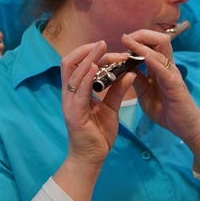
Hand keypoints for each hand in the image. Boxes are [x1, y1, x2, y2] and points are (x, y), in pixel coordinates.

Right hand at [61, 42, 132, 166]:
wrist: (92, 158)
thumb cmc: (98, 134)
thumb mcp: (111, 108)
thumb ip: (117, 91)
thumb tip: (129, 73)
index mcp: (76, 92)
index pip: (76, 65)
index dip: (88, 52)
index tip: (106, 46)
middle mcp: (69, 94)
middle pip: (69, 63)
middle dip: (85, 50)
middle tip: (103, 42)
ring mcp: (69, 103)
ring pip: (73, 73)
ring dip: (88, 58)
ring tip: (101, 48)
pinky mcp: (74, 113)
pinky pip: (79, 91)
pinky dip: (86, 77)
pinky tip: (96, 68)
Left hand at [121, 30, 199, 142]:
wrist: (185, 127)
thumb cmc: (165, 109)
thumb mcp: (144, 92)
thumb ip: (136, 78)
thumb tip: (122, 66)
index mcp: (159, 67)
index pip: (151, 43)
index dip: (135, 39)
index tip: (121, 40)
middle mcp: (167, 66)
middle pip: (158, 39)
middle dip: (140, 35)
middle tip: (124, 38)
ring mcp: (171, 74)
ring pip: (160, 50)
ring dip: (141, 44)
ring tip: (127, 41)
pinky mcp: (175, 85)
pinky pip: (164, 69)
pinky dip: (153, 61)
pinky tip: (144, 56)